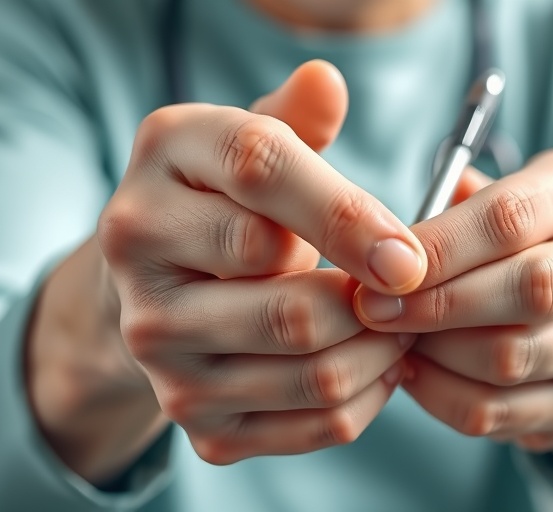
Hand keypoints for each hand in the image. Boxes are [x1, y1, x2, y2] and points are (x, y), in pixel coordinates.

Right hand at [98, 61, 427, 464]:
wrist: (157, 282)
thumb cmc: (226, 201)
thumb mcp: (249, 141)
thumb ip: (293, 121)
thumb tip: (327, 84)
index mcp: (162, 157)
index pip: (260, 173)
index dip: (348, 217)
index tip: (412, 257)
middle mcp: (137, 252)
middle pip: (293, 307)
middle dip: (378, 307)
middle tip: (415, 292)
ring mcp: (155, 343)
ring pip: (313, 372)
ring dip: (384, 354)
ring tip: (404, 324)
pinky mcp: (188, 415)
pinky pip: (311, 424)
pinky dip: (367, 399)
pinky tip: (376, 365)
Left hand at [353, 151, 552, 465]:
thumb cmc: (516, 240)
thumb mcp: (492, 198)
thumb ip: (444, 211)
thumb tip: (386, 243)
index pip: (510, 217)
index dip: (436, 247)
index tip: (375, 268)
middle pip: (528, 289)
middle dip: (436, 304)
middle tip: (374, 311)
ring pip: (512, 358)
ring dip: (436, 354)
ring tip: (393, 340)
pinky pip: (501, 411)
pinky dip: (442, 397)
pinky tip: (415, 373)